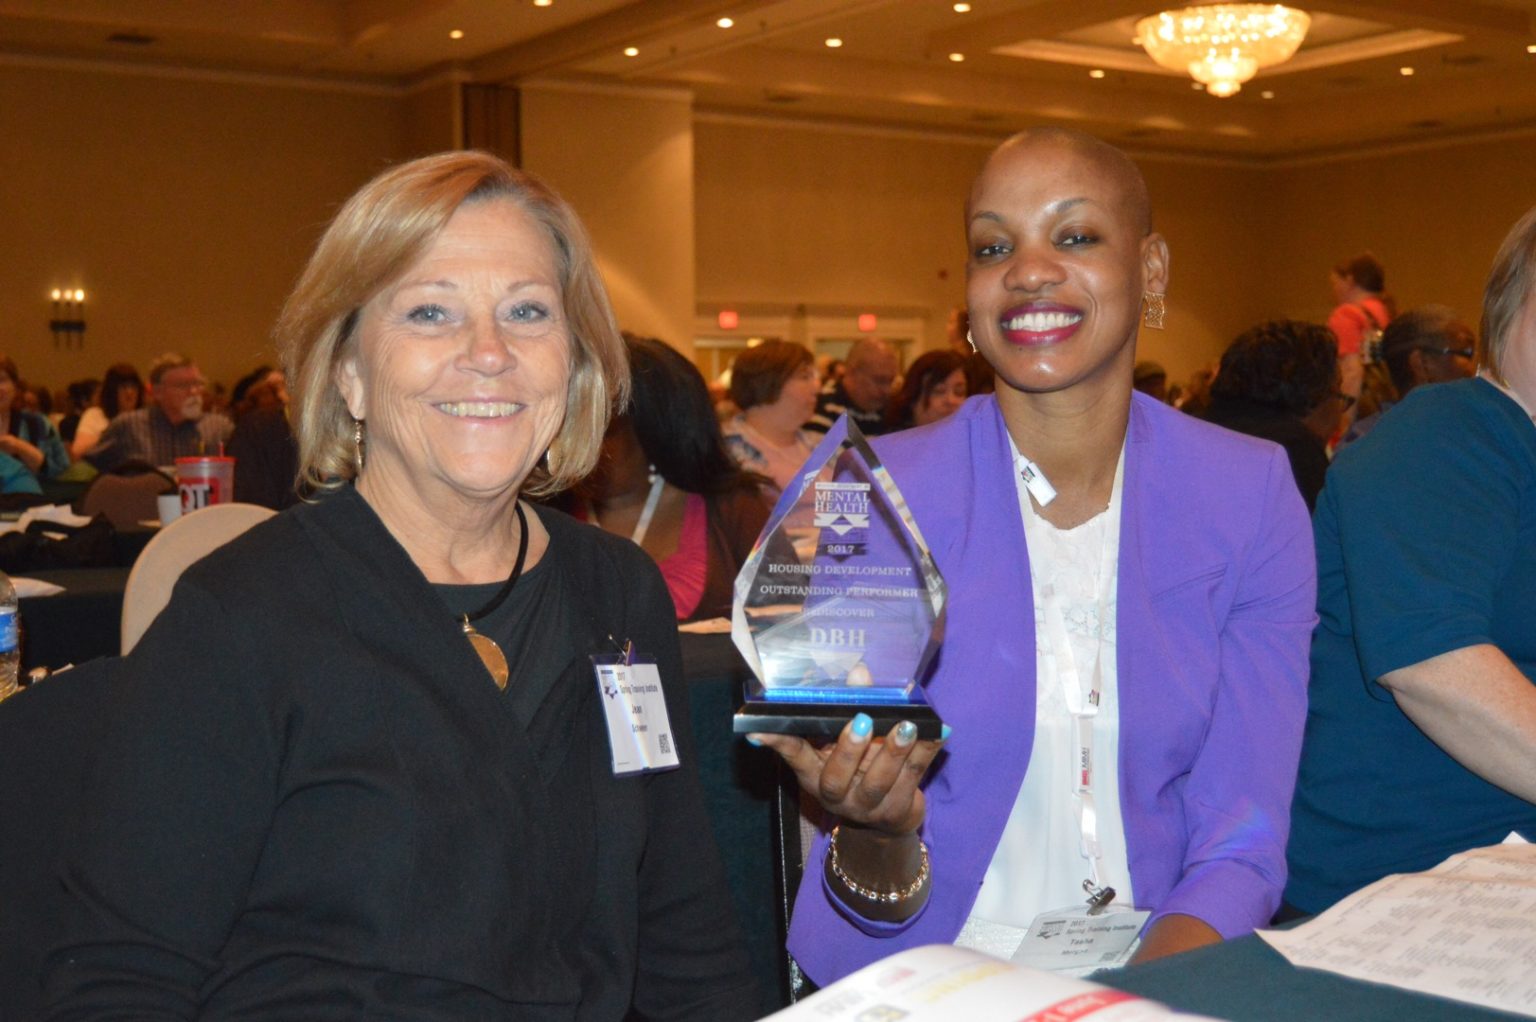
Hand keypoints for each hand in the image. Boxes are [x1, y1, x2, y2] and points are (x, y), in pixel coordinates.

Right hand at [750, 713, 945, 833]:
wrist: (886, 820)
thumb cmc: (860, 768)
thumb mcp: (846, 741)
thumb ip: (849, 706)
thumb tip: (860, 671)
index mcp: (816, 775)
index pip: (795, 757)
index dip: (779, 742)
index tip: (760, 729)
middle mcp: (837, 795)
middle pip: (838, 777)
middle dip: (850, 748)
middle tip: (861, 720)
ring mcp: (868, 806)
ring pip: (879, 781)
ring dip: (893, 752)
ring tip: (906, 726)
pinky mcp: (898, 810)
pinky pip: (914, 778)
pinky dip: (926, 753)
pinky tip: (938, 732)